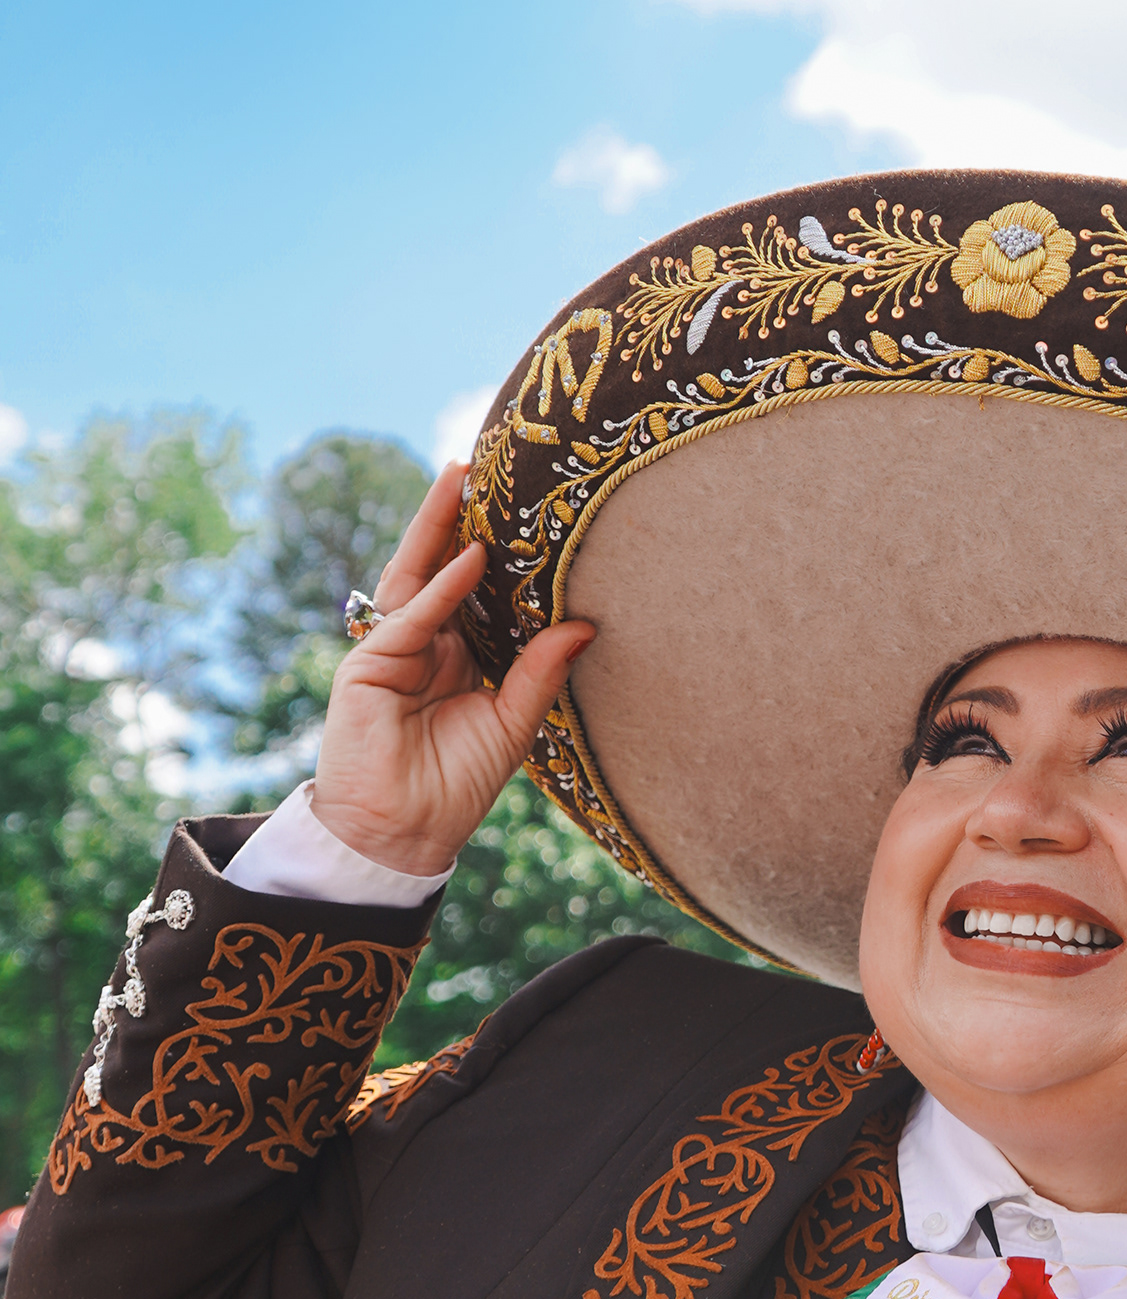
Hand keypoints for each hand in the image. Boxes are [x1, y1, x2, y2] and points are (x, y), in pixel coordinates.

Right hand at [310, 461, 593, 875]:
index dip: (491, 550)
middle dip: (454, 517)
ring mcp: (390, 651)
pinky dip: (441, 588)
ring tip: (460, 477)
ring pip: (415, 576)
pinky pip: (411, 618)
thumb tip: (586, 624)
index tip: (519, 507)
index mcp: (452, 658)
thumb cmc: (455, 787)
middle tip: (479, 464)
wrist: (405, 834)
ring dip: (436, 526)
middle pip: (438, 567)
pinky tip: (470, 558)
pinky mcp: (368, 666)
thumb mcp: (512, 724)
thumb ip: (540, 673)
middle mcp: (420, 646)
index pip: (472, 590)